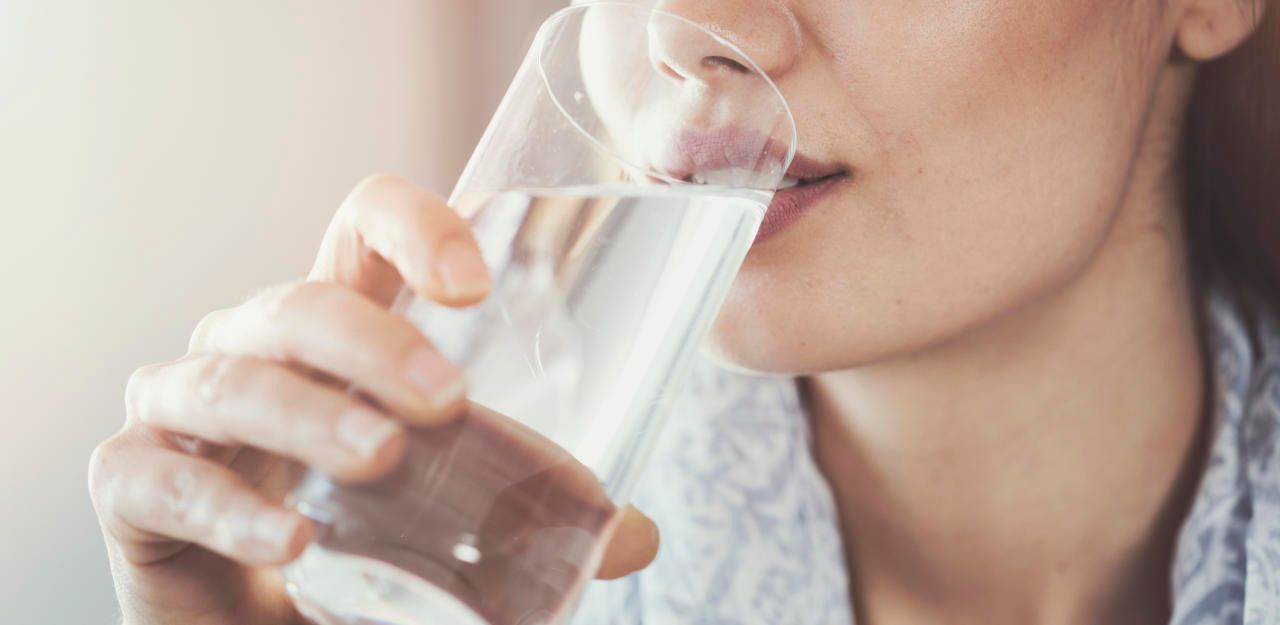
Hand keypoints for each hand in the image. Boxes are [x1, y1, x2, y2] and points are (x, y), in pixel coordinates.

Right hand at [89, 174, 659, 624]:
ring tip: (381, 459)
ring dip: (310, 414)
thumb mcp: (454, 522)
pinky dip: (226, 505)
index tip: (475, 284)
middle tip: (445, 402)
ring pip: (232, 378)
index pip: (361, 232)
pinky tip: (292, 542)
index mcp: (338, 337)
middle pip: (300, 304)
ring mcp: (183, 412)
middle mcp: (257, 352)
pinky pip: (156, 475)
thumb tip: (632, 536)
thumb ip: (530, 514)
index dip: (412, 226)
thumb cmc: (357, 553)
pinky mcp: (131, 487)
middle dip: (372, 342)